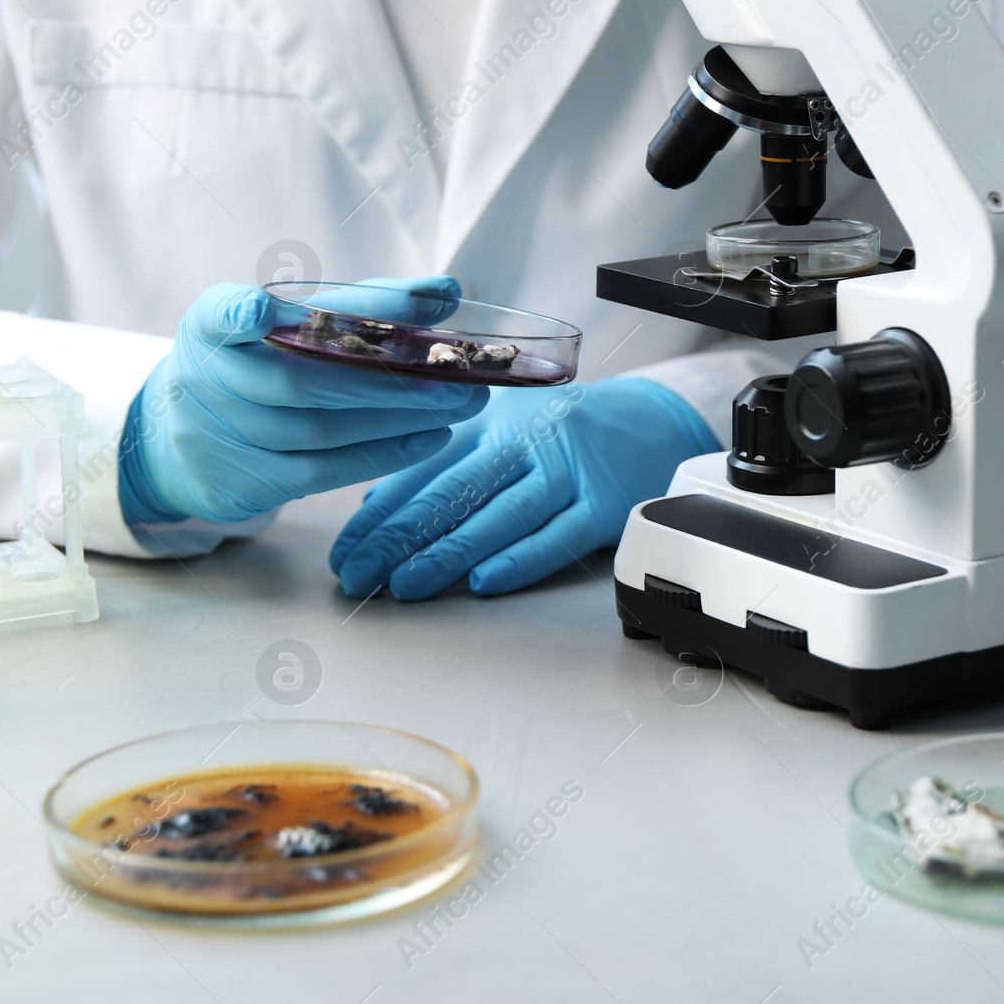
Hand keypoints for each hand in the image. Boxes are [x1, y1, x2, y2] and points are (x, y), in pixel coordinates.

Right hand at [120, 277, 488, 525]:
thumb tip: (446, 290)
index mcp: (213, 324)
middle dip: (385, 376)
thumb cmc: (260, 360)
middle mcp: (211, 379)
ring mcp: (228, 435)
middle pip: (300, 380)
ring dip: (398, 417)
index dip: (236, 314)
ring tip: (459, 402)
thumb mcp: (289, 320)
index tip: (256, 310)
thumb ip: (363, 303)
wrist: (188, 436)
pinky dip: (383, 454)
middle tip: (453, 369)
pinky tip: (428, 438)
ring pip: (321, 430)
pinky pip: (324, 471)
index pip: (222, 315)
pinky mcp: (250, 481)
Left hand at [329, 377, 718, 598]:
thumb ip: (446, 462)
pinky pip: (557, 536)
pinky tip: (484, 582)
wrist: (657, 419)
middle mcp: (526, 440)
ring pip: (498, 515)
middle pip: (452, 491)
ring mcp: (567, 471)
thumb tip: (379, 501)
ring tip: (406, 585)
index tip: (345, 549)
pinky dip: (520, 560)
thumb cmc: (570, 429)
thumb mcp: (504, 427)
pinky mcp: (604, 503)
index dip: (379, 511)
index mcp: (492, 420)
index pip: (423, 466)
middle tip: (359, 575)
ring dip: (447, 554)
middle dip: (397, 538)